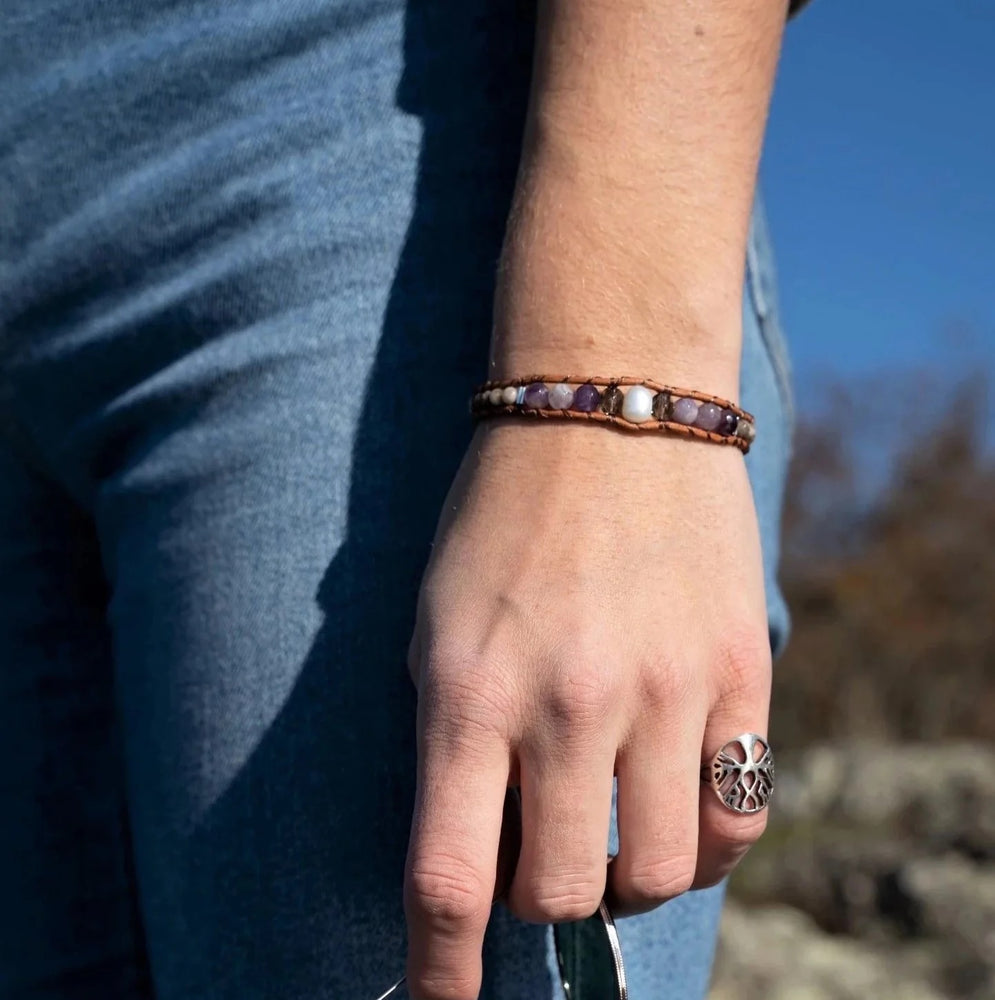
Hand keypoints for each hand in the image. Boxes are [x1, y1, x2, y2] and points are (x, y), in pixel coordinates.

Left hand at [403, 417, 771, 998]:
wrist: (608, 409)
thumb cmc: (502, 518)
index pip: (447, 879)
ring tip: (616, 833)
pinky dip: (708, 840)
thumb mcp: (438, 624)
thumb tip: (485, 845)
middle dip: (544, 902)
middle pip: (560, 893)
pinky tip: (681, 804)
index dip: (440, 969)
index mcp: (467, 690)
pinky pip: (742, 814)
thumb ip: (454, 740)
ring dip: (629, 876)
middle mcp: (568, 702)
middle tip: (545, 859)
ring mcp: (664, 688)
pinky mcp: (740, 669)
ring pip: (661, 872)